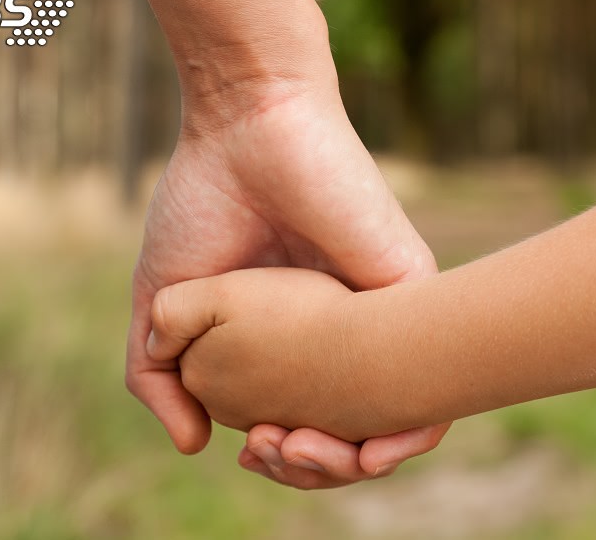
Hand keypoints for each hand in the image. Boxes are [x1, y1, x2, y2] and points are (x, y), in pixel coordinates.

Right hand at [126, 84, 448, 487]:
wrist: (242, 128)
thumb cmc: (202, 203)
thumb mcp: (163, 303)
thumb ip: (160, 377)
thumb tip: (193, 446)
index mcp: (292, 340)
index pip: (307, 425)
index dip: (283, 460)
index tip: (250, 453)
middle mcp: (342, 332)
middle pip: (354, 432)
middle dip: (317, 468)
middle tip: (272, 452)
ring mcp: (379, 312)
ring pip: (398, 417)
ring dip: (355, 461)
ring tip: (301, 450)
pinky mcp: (409, 285)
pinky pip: (434, 376)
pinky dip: (411, 432)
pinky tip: (368, 453)